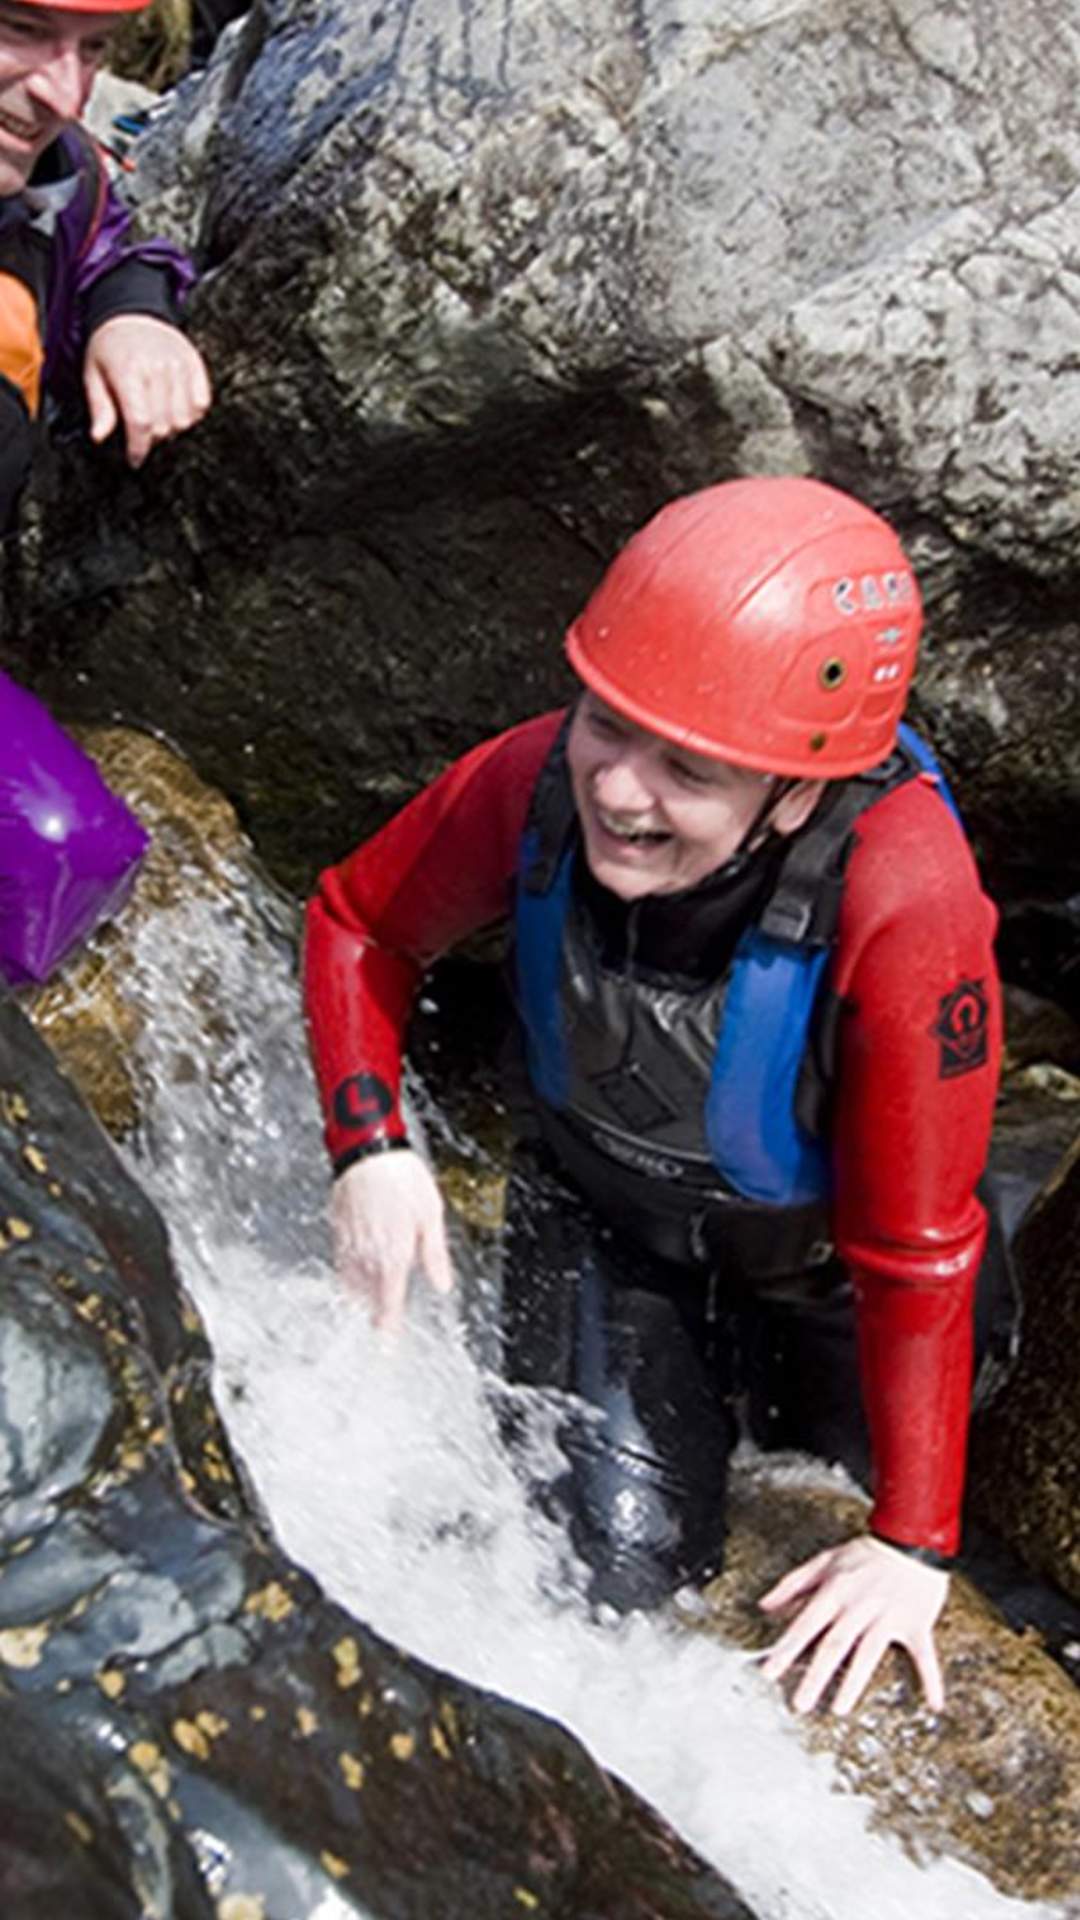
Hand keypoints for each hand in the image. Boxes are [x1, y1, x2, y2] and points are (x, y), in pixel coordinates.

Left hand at [83, 314, 211, 467]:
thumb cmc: (110, 347)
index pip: (140, 422)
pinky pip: (201, 405)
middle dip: (151, 438)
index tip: (135, 459)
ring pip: (184, 420)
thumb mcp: (93, 374)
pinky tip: (174, 408)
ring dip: (171, 427)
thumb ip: (99, 408)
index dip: (138, 448)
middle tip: (141, 431)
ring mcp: (179, 365)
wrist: (131, 312)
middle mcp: (157, 367)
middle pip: (163, 425)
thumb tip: (100, 436)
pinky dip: (190, 414)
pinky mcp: (194, 364)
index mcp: (128, 370)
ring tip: (157, 417)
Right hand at [331, 1149, 453, 1335]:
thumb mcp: (431, 1215)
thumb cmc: (403, 1177)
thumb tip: (442, 1284)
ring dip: (361, 1294)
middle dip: (375, 1310)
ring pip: (351, 1282)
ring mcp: (349, 1243)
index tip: (386, 1345)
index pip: (388, 1303)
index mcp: (394, 1254)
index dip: (387, 1327)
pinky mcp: (338, 1229)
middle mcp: (368, 1254)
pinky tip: (357, 1268)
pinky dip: (348, 1273)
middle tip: (383, 1319)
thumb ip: (434, 1255)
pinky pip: (340, 1262)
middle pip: (367, 1298)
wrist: (368, 1149)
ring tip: (370, 1298)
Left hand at [758, 1534, 947, 1715]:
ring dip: (853, 1683)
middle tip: (800, 1704)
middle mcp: (859, 1606)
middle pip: (834, 1645)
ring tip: (839, 1709)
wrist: (910, 1538)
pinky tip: (933, 1703)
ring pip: (868, 1654)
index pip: (806, 1624)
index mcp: (835, 1590)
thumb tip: (765, 1606)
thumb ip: (793, 1584)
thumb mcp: (824, 1560)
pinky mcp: (916, 1623)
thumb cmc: (865, 1553)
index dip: (787, 1648)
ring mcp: (889, 1616)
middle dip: (815, 1676)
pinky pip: (925, 1655)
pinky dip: (931, 1678)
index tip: (771, 1671)